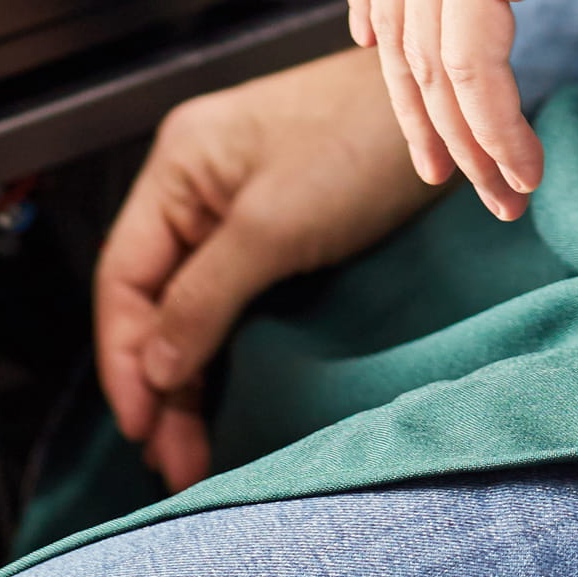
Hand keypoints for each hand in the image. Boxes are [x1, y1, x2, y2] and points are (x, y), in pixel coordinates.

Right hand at [91, 50, 443, 490]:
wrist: (453, 113)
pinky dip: (224, 351)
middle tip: (173, 463)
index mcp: (178, 165)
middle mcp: (196, 186)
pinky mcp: (280, 231)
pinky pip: (232, 300)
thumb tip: (154, 371)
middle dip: (159, 383)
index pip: (124, 277)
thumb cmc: (364, 143)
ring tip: (192, 454)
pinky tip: (225, 399)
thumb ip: (203, 298)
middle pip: (155, 301)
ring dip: (190, 379)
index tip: (141, 428)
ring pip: (193, 308)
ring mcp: (237, 209)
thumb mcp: (273, 226)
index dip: (124, 359)